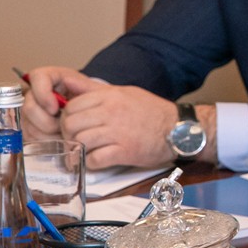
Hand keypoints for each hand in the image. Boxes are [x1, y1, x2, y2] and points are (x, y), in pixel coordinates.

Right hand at [18, 66, 84, 137]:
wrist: (89, 112)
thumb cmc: (90, 99)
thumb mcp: (91, 89)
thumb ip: (83, 85)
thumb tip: (68, 82)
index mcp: (49, 76)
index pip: (37, 77)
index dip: (43, 95)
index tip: (56, 108)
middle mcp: (34, 92)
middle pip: (29, 107)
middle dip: (47, 121)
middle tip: (63, 126)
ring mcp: (28, 111)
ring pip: (29, 125)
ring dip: (48, 133)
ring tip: (65, 133)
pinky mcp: (28, 128)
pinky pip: (31, 138)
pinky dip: (46, 142)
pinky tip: (59, 140)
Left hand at [57, 79, 183, 169]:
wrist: (180, 129)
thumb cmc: (152, 111)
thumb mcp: (125, 92)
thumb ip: (95, 90)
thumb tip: (67, 84)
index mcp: (111, 96)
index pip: (72, 106)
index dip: (68, 117)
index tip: (75, 124)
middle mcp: (112, 112)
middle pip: (71, 124)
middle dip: (70, 134)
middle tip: (78, 138)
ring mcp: (118, 132)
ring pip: (80, 141)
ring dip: (80, 149)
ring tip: (86, 150)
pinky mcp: (124, 152)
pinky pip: (94, 159)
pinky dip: (91, 163)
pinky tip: (98, 159)